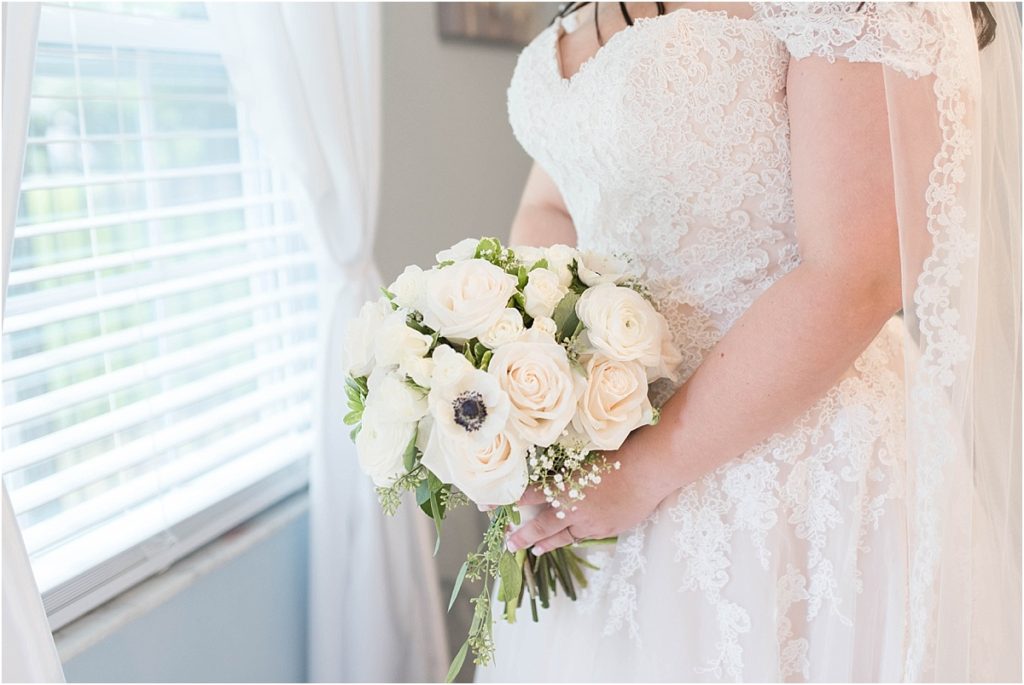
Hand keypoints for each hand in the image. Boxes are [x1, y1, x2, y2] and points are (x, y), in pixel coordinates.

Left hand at [504, 433, 674, 554]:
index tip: (486, 504)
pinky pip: (583, 536)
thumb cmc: (618, 453)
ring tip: (533, 550)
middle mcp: (572, 507)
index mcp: (563, 486)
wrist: (648, 471)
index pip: (527, 494)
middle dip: (522, 535)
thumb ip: (566, 466)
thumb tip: (549, 466)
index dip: (505, 500)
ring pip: (561, 536)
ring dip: (545, 543)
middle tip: (508, 544)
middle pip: (541, 525)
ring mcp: (589, 522)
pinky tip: (566, 540)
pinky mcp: (606, 529)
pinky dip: (572, 539)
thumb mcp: (585, 455)